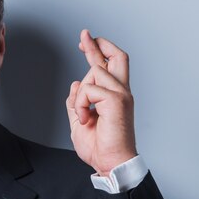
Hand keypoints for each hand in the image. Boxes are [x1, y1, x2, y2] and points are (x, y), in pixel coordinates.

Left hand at [66, 29, 136, 175]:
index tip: (86, 42)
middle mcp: (121, 92)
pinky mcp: (116, 100)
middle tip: (84, 35)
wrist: (110, 163)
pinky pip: (89, 89)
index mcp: (115, 96)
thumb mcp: (79, 120)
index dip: (98, 51)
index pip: (110, 66)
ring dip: (80, 94)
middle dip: (97, 44)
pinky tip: (85, 119)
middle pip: (116, 57)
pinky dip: (81, 104)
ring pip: (94, 72)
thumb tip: (76, 83)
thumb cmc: (99, 147)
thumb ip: (77, 101)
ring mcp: (121, 95)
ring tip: (83, 116)